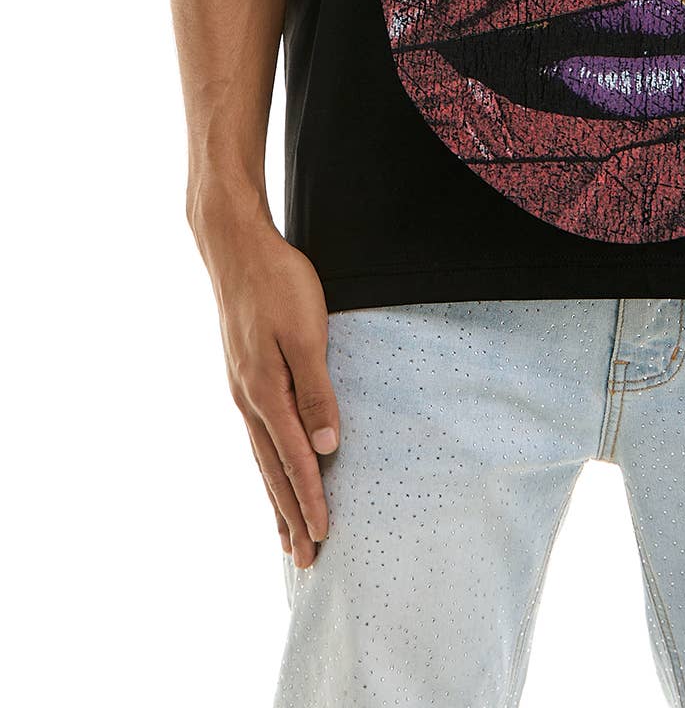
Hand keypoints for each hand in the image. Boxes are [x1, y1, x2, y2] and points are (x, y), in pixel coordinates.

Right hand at [197, 213, 339, 568]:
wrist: (235, 247)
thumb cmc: (278, 283)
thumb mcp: (306, 333)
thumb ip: (316, 391)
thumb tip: (324, 448)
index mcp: (265, 392)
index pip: (294, 460)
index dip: (311, 500)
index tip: (325, 537)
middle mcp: (248, 399)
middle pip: (272, 470)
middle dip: (290, 517)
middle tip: (305, 561)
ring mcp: (241, 389)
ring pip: (262, 457)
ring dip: (276, 498)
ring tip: (286, 536)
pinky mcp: (243, 376)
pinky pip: (257, 435)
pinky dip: (266, 465)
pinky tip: (271, 471)